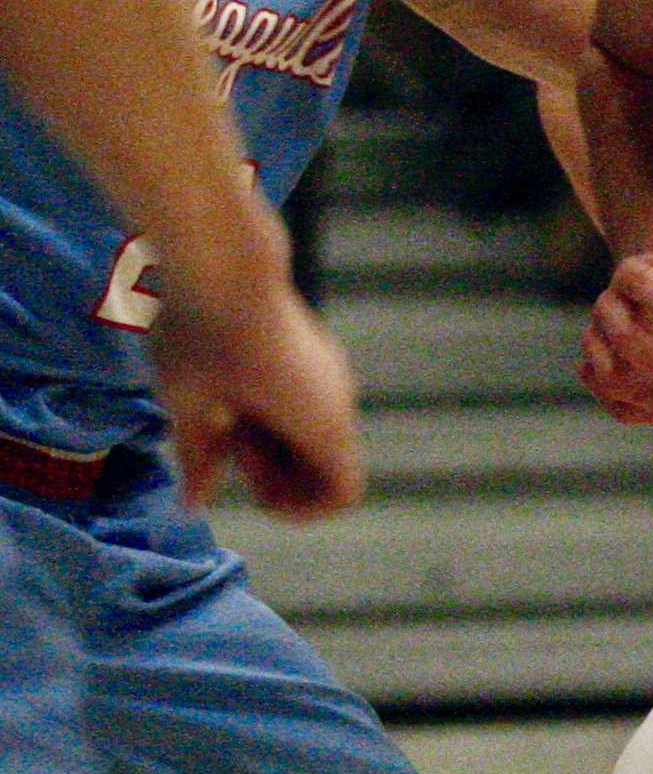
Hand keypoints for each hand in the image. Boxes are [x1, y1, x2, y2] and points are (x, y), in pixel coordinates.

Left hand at [153, 262, 363, 519]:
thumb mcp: (189, 408)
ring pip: (318, 431)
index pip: (343, 493)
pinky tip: (238, 390)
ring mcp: (332, 372)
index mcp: (318, 423)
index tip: (254, 492)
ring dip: (279, 442)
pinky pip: (312, 402)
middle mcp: (339, 400)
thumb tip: (194, 502)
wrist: (224, 264)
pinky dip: (282, 414)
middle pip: (328, 465)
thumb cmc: (202, 341)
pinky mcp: (318, 351)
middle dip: (281, 474)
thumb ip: (200, 459)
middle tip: (230, 448)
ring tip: (228, 415)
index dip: (302, 509)